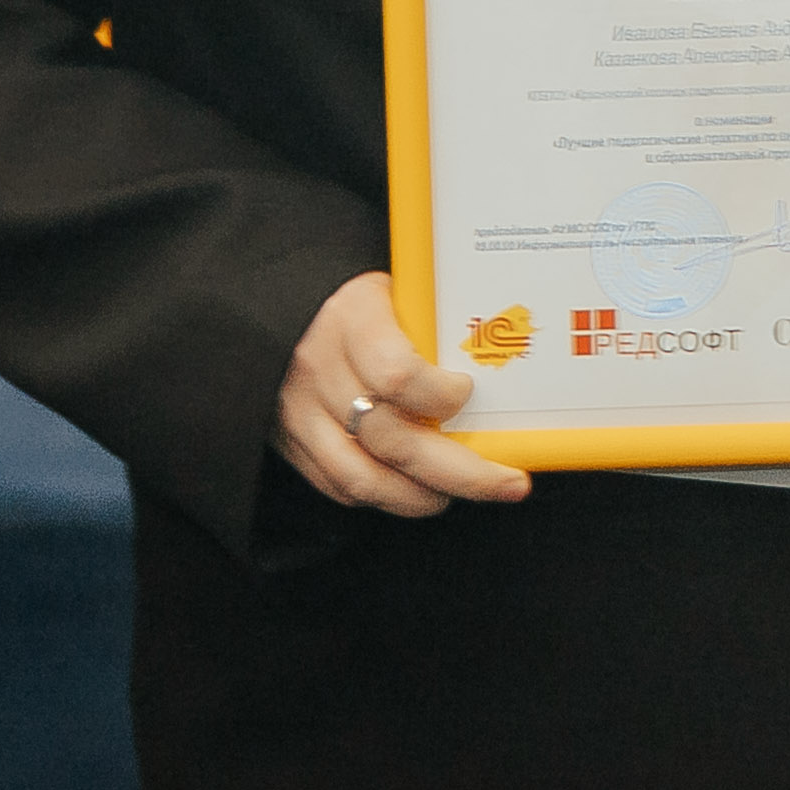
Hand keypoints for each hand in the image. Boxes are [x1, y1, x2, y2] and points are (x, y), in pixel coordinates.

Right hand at [274, 265, 530, 518]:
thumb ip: (436, 324)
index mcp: (353, 318)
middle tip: (508, 483)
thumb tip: (505, 363)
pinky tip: (414, 490)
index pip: (397, 374)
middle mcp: (320, 368)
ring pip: (363, 477)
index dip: (440, 397)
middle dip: (461, 473)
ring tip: (457, 494)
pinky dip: (382, 496)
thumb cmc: (361, 300)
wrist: (280, 301)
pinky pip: (339, 486)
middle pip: (391, 439)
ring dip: (420, 497)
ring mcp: (299, 411)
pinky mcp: (290, 441)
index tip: (467, 393)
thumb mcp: (398, 292)